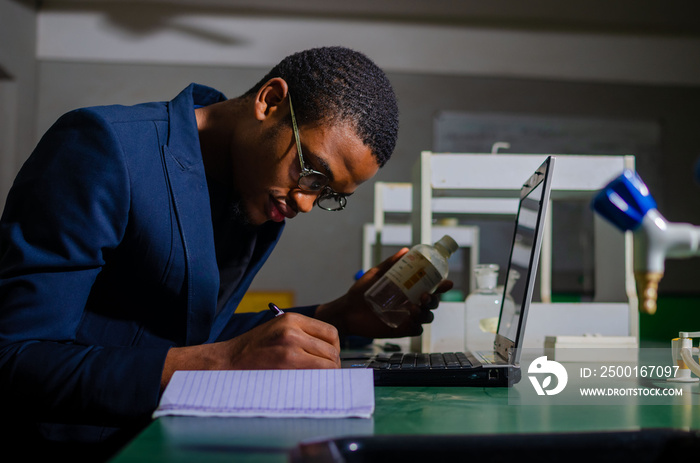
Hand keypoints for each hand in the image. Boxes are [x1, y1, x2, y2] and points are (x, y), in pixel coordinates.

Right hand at [161, 313, 339, 388]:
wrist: (227, 362)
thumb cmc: (252, 349)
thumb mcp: (277, 330)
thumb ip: (301, 333)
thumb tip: (328, 349)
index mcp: (292, 319)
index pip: (331, 332)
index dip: (334, 347)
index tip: (329, 357)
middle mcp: (293, 330)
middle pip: (332, 349)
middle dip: (332, 363)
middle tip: (326, 373)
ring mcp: (291, 347)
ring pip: (327, 363)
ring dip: (328, 374)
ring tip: (318, 379)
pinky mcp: (287, 364)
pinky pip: (316, 374)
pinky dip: (318, 380)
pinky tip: (311, 383)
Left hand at [315, 248, 453, 338]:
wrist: (346, 310)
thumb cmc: (360, 292)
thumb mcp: (375, 274)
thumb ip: (390, 264)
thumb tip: (406, 250)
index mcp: (408, 291)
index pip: (430, 288)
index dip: (440, 286)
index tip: (446, 282)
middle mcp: (411, 304)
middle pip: (432, 303)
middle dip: (435, 300)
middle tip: (425, 295)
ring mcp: (407, 318)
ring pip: (427, 317)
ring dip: (426, 313)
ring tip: (414, 307)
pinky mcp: (400, 330)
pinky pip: (416, 330)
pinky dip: (417, 326)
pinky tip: (411, 320)